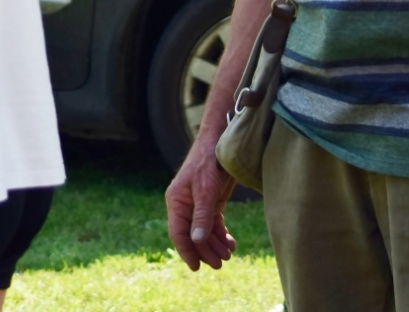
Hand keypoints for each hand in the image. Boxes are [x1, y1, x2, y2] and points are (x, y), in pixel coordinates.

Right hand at [165, 139, 236, 269]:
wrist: (221, 141)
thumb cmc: (209, 162)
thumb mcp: (206, 190)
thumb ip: (201, 216)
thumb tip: (196, 241)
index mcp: (176, 201)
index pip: (178, 232)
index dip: (186, 251)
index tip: (197, 267)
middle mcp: (184, 204)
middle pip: (192, 235)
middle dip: (205, 250)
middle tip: (220, 264)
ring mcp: (198, 203)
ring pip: (204, 231)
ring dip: (215, 244)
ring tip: (228, 255)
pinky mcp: (211, 201)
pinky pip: (214, 223)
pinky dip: (221, 234)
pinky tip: (231, 243)